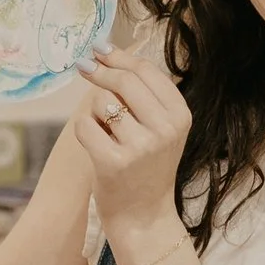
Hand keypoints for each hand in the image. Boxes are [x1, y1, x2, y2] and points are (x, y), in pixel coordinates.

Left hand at [76, 46, 190, 246]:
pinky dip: (84, 130)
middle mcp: (165, 130)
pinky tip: (95, 143)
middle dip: (100, 71)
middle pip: (124, 80)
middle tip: (84, 67)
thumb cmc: (147, 166)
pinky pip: (84, 126)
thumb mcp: (161, 128)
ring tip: (105, 130)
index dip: (118, 55)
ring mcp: (140, 147)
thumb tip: (105, 51)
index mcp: (180, 116)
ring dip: (95, 111)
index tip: (99, 48)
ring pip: (102, 102)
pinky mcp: (113, 162)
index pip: (146, 71)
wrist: (143, 216)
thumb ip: (143, 93)